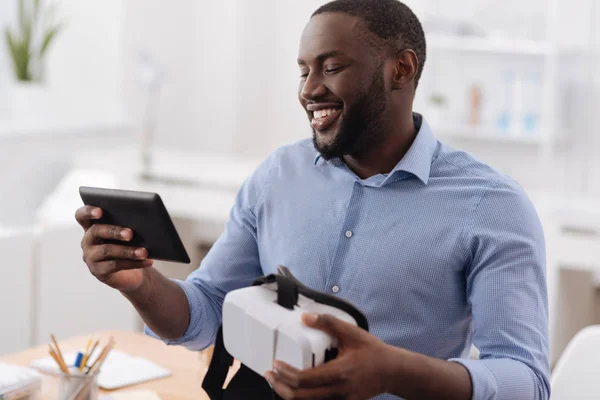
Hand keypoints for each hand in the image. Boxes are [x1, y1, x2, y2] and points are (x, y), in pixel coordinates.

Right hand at [75, 205, 153, 291]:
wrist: (132, 273)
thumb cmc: (128, 246)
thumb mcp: (126, 235)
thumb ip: (128, 224)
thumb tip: (143, 220)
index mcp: (92, 227)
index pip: (82, 216)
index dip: (88, 212)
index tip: (100, 211)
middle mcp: (88, 241)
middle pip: (96, 231)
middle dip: (114, 231)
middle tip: (130, 233)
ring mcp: (91, 257)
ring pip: (107, 250)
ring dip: (128, 251)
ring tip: (144, 252)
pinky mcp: (99, 272)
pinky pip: (116, 265)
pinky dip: (134, 263)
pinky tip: (147, 261)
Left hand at [264, 313, 395, 399]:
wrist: (394, 372)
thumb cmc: (374, 352)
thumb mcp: (352, 333)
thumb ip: (328, 323)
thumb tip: (305, 317)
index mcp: (338, 373)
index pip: (304, 380)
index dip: (286, 374)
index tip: (275, 365)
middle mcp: (337, 391)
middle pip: (301, 397)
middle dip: (281, 388)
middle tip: (270, 376)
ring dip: (290, 394)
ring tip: (278, 382)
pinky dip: (304, 396)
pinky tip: (297, 387)